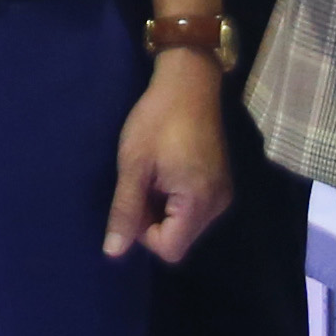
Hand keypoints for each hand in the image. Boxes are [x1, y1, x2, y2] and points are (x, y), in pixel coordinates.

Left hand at [106, 53, 235, 262]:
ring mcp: (222, 193)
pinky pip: (194, 209)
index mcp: (199, 202)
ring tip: (153, 174)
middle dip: (153, 221)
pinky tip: (166, 171)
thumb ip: (125, 210)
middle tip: (141, 182)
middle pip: (179, 239)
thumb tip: (113, 253)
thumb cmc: (156, 121)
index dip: (144, 234)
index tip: (134, 199)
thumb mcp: (133, 165)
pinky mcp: (221, 183)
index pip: (169, 249)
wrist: (188, 82)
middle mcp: (218, 204)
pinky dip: (176, 200)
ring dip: (163, 209)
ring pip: (185, 225)